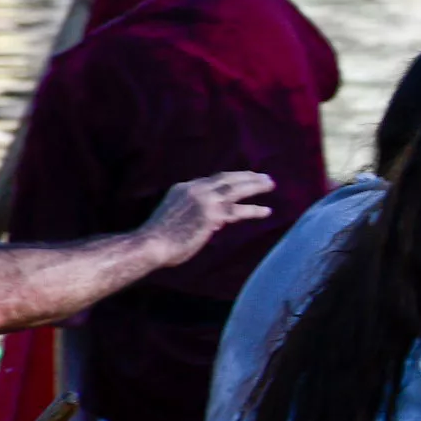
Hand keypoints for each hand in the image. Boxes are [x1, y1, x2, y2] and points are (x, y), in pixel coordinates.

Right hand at [142, 171, 274, 264]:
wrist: (150, 244)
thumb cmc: (158, 238)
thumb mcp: (174, 216)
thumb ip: (193, 214)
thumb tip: (214, 223)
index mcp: (183, 188)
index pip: (211, 180)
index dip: (229, 180)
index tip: (241, 180)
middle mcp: (195, 189)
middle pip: (226, 178)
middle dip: (246, 176)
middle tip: (263, 177)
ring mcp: (204, 200)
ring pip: (236, 188)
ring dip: (255, 185)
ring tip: (271, 184)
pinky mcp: (212, 214)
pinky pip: (238, 211)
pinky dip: (254, 210)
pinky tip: (267, 211)